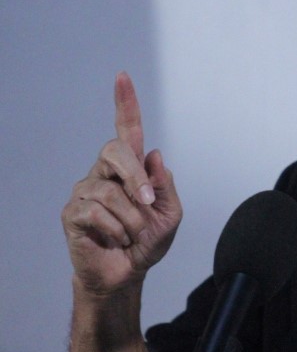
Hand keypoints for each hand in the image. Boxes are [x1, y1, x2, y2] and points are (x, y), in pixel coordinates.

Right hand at [62, 72, 182, 295]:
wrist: (127, 274)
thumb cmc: (147, 241)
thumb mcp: (170, 214)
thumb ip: (165, 186)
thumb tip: (153, 155)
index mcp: (130, 168)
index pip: (126, 129)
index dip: (125, 103)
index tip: (122, 77)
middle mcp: (104, 173)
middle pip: (114, 150)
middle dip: (135, 177)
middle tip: (148, 204)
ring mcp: (85, 190)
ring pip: (111, 192)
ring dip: (132, 219)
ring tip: (131, 234)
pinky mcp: (72, 212)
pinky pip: (97, 213)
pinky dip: (116, 230)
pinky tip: (115, 239)